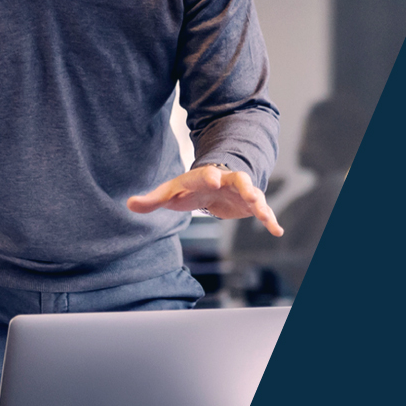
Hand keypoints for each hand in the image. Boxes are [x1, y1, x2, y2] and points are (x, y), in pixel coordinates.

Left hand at [127, 166, 283, 235]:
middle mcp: (225, 180)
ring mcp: (240, 190)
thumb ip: (152, 200)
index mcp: (203, 177)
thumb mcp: (170, 194)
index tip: (211, 178)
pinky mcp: (250, 203)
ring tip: (264, 211)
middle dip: (242, 184)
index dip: (208, 176)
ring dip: (258, 200)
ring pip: (253, 192)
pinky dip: (269, 219)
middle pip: (236, 178)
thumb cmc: (189, 189)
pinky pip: (262, 210)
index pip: (205, 174)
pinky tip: (277, 231)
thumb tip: (128, 204)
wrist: (212, 183)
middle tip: (249, 191)